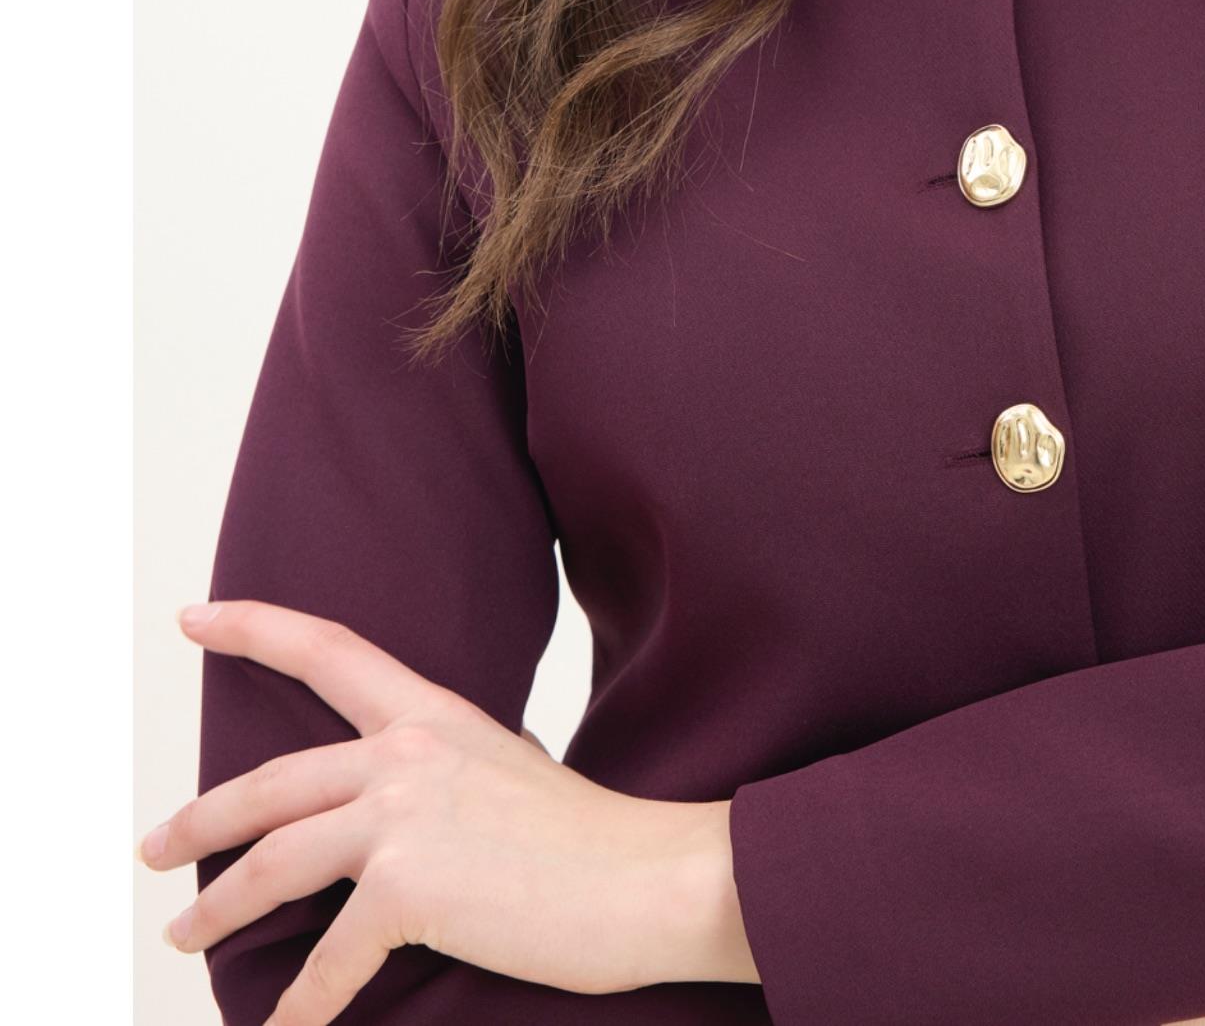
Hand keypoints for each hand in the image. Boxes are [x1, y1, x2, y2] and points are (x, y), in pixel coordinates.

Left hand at [138, 600, 755, 1022]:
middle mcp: (407, 752)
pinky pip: (330, 961)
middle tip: (154, 850)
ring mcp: (404, 818)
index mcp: (433, 714)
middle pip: (270, 782)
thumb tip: (388, 818)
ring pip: (274, 862)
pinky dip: (300, 1007)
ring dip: (218, 908)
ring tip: (186, 937)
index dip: (255, 629)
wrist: (649, 877)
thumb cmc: (589, 841)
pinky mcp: (409, 889)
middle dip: (200, 822)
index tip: (195, 618)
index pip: (329, 650)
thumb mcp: (505, 773)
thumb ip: (438, 777)